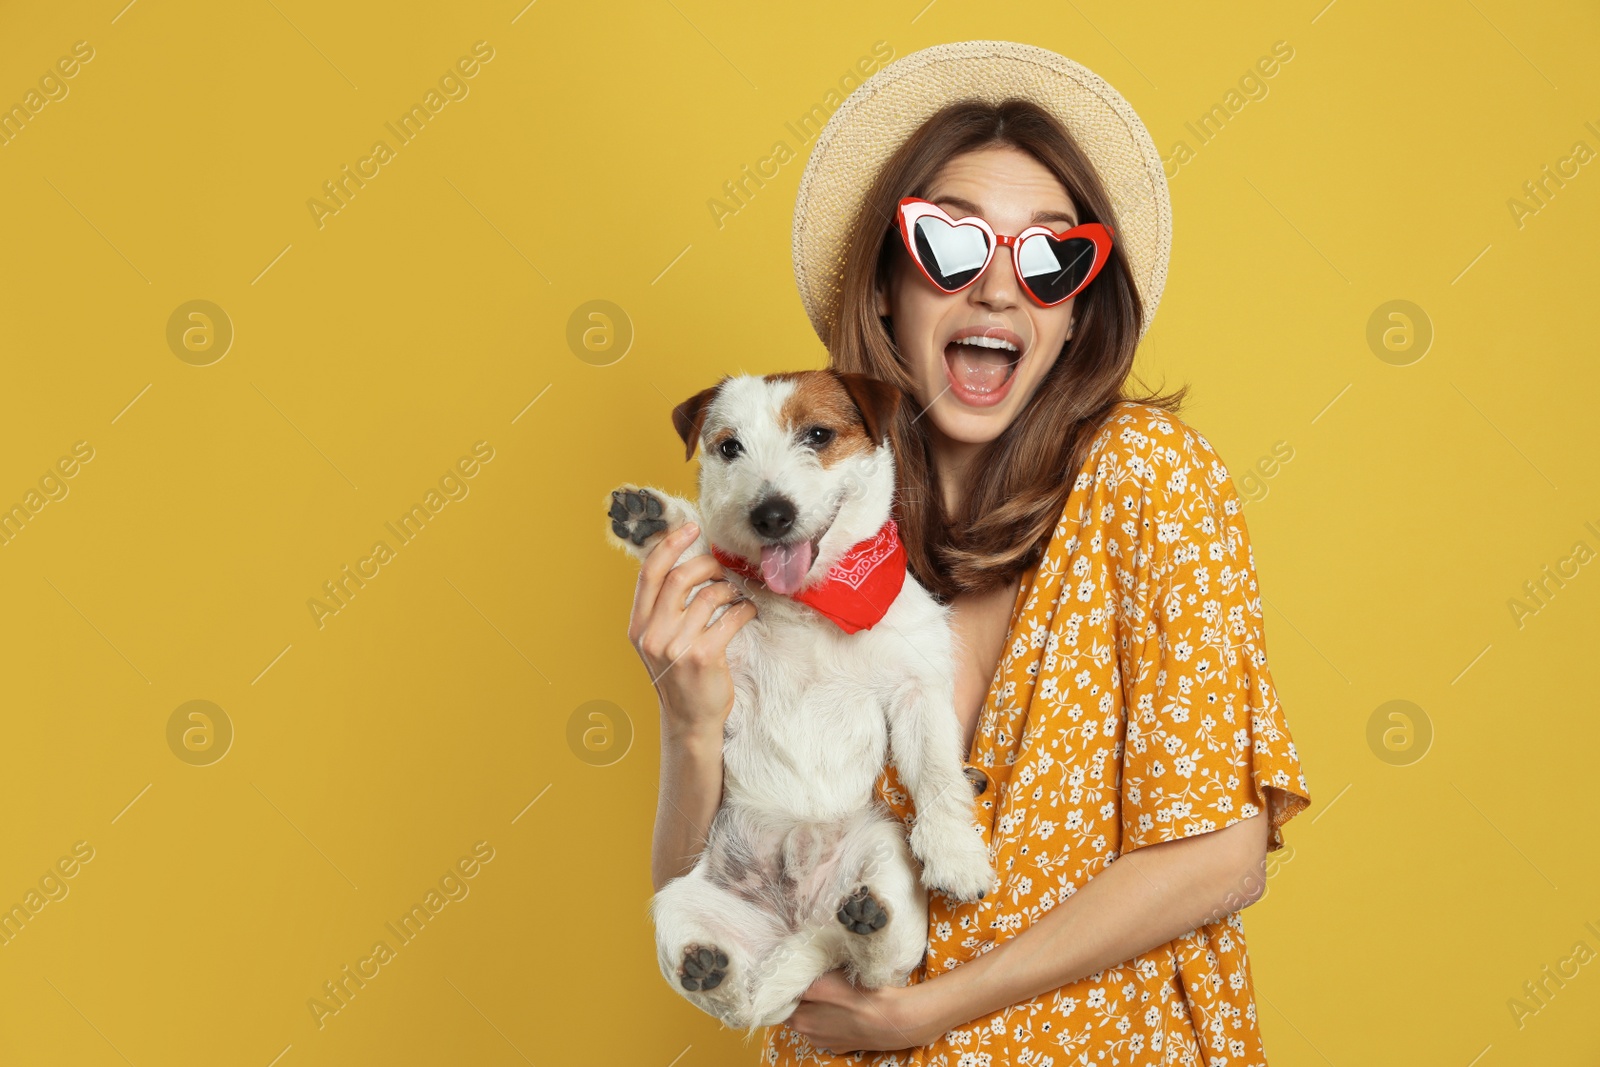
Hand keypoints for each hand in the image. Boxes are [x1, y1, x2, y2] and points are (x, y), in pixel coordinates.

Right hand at [629, 522, 757, 738]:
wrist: (689, 720)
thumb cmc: (679, 677)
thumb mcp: (658, 642)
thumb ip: (663, 609)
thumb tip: (688, 565)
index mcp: (638, 625)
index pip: (649, 573)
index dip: (670, 545)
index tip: (691, 528)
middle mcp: (653, 634)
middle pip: (680, 578)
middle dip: (708, 565)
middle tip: (722, 569)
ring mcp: (676, 646)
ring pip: (709, 596)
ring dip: (730, 590)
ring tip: (736, 596)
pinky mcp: (703, 656)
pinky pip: (730, 617)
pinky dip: (744, 609)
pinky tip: (747, 612)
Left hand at [782, 969, 937, 1053]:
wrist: (891, 1019)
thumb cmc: (858, 995)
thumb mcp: (823, 981)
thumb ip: (800, 981)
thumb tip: (786, 977)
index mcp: (799, 1018)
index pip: (782, 1002)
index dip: (788, 987)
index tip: (797, 975)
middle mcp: (808, 1034)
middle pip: (797, 1011)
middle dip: (804, 997)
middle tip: (818, 980)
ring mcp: (826, 1042)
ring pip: (814, 1020)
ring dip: (818, 1009)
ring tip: (836, 994)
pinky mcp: (842, 1045)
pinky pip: (830, 1029)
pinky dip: (833, 1020)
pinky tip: (848, 1008)